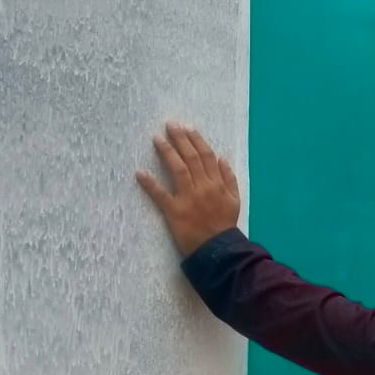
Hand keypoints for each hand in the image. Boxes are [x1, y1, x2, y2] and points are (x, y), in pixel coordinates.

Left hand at [136, 122, 240, 256]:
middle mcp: (203, 187)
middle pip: (191, 158)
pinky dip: (150, 184)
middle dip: (180, 139)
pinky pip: (161, 195)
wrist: (219, 249)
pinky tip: (140, 173)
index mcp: (217, 183)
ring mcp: (188, 198)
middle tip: (170, 124)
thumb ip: (229, 178)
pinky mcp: (175, 211)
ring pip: (178, 170)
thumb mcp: (235, 200)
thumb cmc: (225, 225)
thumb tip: (221, 158)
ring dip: (167, 152)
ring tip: (157, 138)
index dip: (196, 140)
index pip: (206, 156)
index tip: (187, 128)